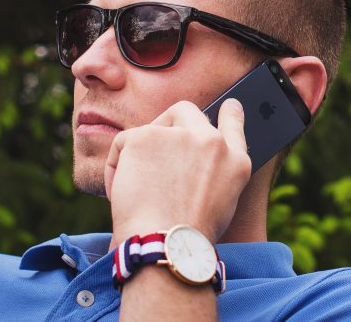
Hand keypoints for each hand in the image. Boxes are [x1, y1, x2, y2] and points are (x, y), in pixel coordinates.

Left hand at [105, 98, 251, 243]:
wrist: (167, 244)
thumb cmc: (187, 238)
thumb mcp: (221, 205)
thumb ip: (213, 175)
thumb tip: (190, 166)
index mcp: (235, 162)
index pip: (234, 124)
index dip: (230, 113)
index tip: (229, 106)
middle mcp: (212, 142)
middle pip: (186, 112)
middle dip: (167, 125)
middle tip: (152, 154)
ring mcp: (180, 135)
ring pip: (151, 130)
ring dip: (139, 155)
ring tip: (137, 191)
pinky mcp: (146, 136)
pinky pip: (124, 142)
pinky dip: (116, 165)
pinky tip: (120, 190)